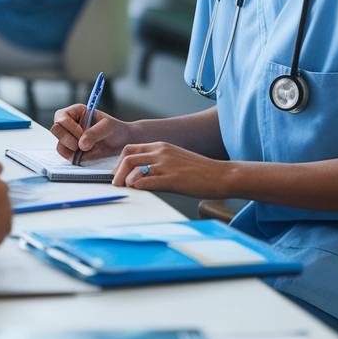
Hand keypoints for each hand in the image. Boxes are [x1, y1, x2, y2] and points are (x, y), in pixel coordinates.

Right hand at [51, 104, 134, 161]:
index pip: (61, 117)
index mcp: (76, 112)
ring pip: (59, 144)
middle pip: (56, 130)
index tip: (82, 133)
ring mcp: (70, 138)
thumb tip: (81, 145)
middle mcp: (70, 124)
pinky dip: (73, 156)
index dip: (69, 126)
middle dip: (69, 139)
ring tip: (87, 149)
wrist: (123, 142)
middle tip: (83, 143)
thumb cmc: (115, 129)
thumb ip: (94, 133)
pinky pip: (65, 155)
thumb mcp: (107, 127)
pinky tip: (87, 154)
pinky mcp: (72, 151)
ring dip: (72, 149)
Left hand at [112, 142, 230, 197]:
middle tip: (116, 183)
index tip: (117, 174)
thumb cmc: (200, 171)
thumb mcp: (176, 159)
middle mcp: (161, 152)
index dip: (119, 162)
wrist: (221, 175)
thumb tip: (140, 175)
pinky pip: (146, 182)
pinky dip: (137, 187)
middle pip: (128, 157)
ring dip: (124, 180)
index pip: (130, 149)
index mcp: (161, 146)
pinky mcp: (172, 179)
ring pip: (133, 168)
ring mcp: (166, 165)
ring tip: (124, 189)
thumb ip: (158, 163)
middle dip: (117, 172)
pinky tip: (137, 191)